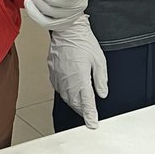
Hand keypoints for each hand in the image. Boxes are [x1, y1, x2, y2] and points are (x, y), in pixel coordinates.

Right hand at [47, 14, 107, 128]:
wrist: (66, 30)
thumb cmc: (82, 41)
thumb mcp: (99, 60)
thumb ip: (101, 79)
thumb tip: (102, 93)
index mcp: (80, 78)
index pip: (86, 102)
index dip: (90, 115)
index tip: (92, 124)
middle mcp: (67, 80)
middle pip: (75, 102)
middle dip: (82, 110)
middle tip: (89, 114)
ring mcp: (58, 77)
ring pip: (66, 97)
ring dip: (74, 102)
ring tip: (81, 104)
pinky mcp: (52, 72)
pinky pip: (59, 88)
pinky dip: (66, 93)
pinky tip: (70, 91)